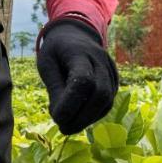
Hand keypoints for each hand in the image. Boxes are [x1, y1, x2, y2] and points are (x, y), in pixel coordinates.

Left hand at [36, 18, 117, 133]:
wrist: (76, 34)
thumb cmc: (56, 50)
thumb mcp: (46, 63)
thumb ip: (54, 88)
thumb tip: (60, 116)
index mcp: (80, 52)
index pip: (83, 81)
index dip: (71, 104)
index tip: (56, 118)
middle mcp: (101, 60)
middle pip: (100, 93)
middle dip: (82, 117)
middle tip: (63, 128)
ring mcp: (111, 70)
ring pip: (107, 101)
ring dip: (88, 119)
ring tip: (68, 125)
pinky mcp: (114, 81)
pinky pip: (108, 102)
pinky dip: (94, 115)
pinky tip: (79, 118)